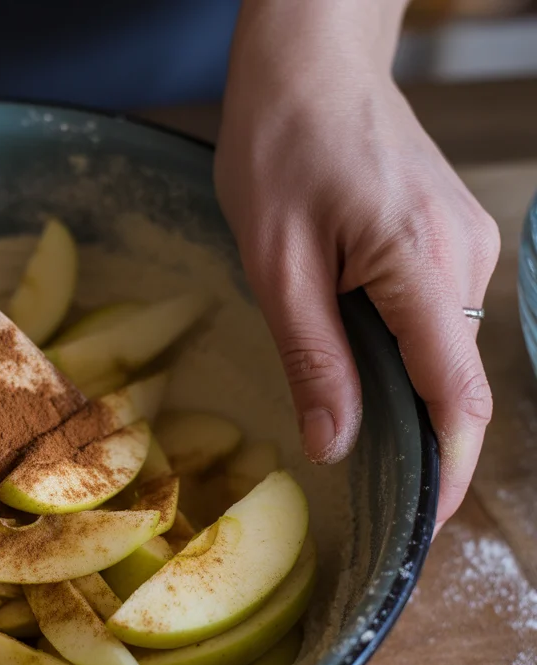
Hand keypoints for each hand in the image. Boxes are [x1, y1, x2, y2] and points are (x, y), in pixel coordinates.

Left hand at [216, 0, 498, 531]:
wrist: (311, 62)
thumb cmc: (281, 145)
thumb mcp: (274, 262)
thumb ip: (312, 356)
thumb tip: (338, 443)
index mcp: (420, 264)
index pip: (455, 395)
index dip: (444, 471)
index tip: (422, 528)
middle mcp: (464, 259)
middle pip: (455, 382)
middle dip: (418, 443)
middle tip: (366, 490)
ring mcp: (465, 247)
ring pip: (443, 353)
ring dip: (401, 393)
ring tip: (338, 406)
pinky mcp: (449, 240)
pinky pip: (432, 319)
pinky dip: (399, 352)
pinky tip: (348, 348)